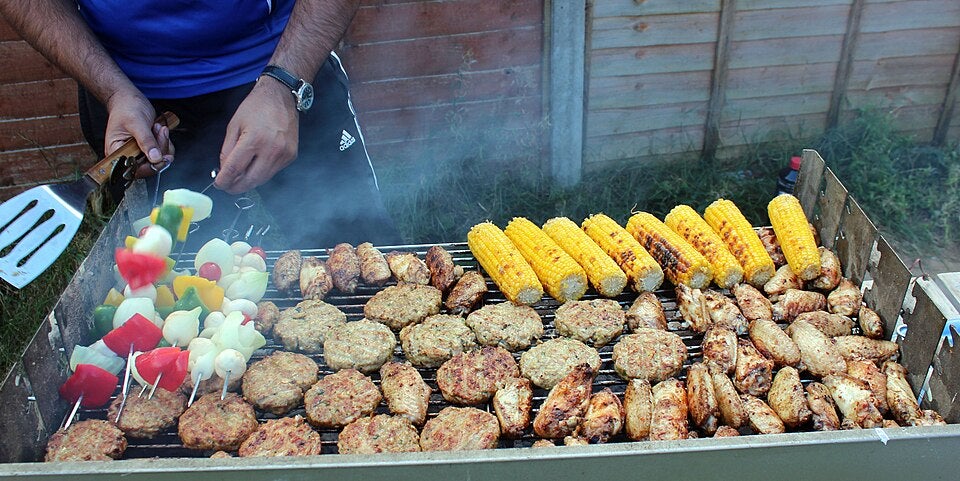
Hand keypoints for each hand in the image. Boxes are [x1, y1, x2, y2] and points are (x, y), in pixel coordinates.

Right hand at [103, 91, 174, 177]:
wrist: (129, 99)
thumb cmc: (127, 108)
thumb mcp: (137, 123)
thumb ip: (146, 141)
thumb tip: (155, 158)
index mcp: (116, 153)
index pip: (134, 170)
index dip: (150, 166)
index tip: (162, 157)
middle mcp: (127, 156)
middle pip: (149, 165)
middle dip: (159, 149)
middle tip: (159, 131)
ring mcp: (138, 153)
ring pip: (159, 159)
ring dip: (163, 143)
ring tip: (157, 127)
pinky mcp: (147, 149)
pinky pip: (163, 153)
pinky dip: (165, 141)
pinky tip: (159, 129)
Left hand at [215, 79, 298, 193]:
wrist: (282, 96)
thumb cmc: (256, 107)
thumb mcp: (234, 125)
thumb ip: (227, 150)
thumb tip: (224, 171)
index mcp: (254, 140)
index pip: (235, 169)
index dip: (224, 181)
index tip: (218, 184)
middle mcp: (271, 150)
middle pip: (250, 180)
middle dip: (235, 187)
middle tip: (227, 187)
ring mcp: (284, 155)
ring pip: (262, 179)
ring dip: (248, 182)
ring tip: (238, 180)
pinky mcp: (291, 156)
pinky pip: (273, 172)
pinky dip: (261, 173)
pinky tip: (254, 167)